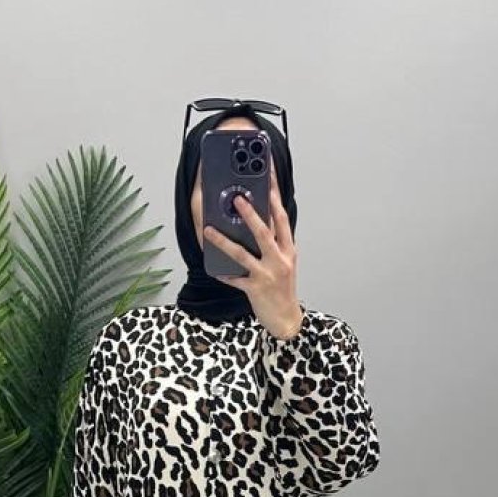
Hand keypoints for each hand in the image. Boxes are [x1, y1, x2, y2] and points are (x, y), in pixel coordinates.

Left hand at [203, 167, 302, 339]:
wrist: (286, 319)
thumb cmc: (283, 289)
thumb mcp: (285, 262)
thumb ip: (275, 243)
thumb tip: (259, 221)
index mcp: (288, 250)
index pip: (282, 218)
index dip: (275, 197)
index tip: (267, 178)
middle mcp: (280, 260)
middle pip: (265, 232)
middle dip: (251, 214)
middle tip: (238, 197)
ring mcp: (267, 274)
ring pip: (243, 254)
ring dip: (224, 241)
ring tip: (209, 229)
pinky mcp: (255, 289)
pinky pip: (236, 279)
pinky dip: (224, 274)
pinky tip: (213, 268)